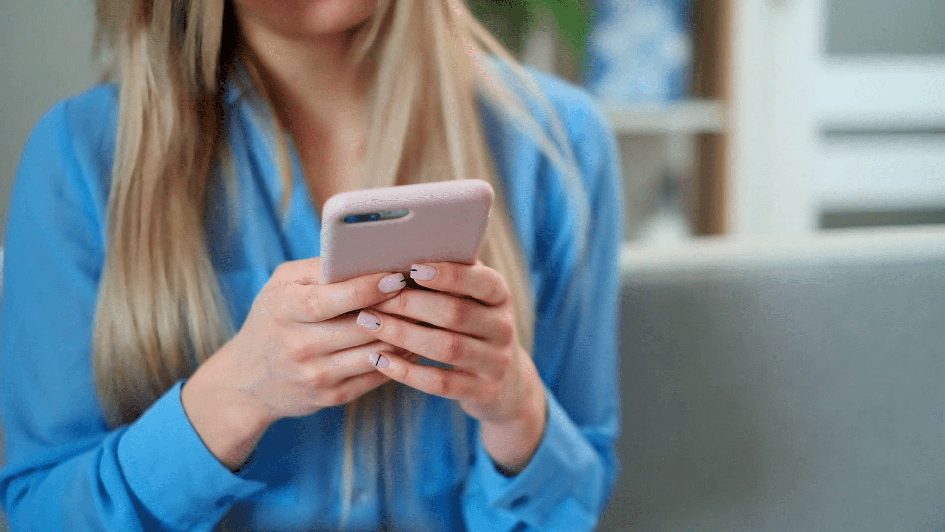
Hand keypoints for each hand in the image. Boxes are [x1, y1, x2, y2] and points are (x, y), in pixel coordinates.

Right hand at [182, 257, 412, 469]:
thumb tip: (364, 255)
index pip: (330, 299)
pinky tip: (414, 341)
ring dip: (406, 334)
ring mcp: (316, 375)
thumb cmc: (273, 318)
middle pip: (361, 327)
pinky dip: (400, 357)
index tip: (396, 276)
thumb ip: (319, 269)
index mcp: (285, 310)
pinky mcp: (332, 397)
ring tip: (426, 314)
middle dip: (397, 308)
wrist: (247, 381)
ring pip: (375, 352)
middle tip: (425, 292)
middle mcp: (299, 345)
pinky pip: (377, 375)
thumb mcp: (281, 286)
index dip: (366, 288)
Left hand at [358, 260, 547, 472]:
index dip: (448, 274)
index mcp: (500, 296)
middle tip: (374, 298)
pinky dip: (407, 372)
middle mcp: (503, 327)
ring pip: (446, 348)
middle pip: (456, 313)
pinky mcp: (484, 391)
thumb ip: (450, 277)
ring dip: (403, 335)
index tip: (413, 268)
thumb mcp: (472, 299)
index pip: (481, 281)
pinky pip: (441, 383)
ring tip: (368, 322)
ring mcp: (496, 362)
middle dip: (411, 304)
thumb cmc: (472, 326)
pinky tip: (380, 359)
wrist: (506, 382)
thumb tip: (403, 247)